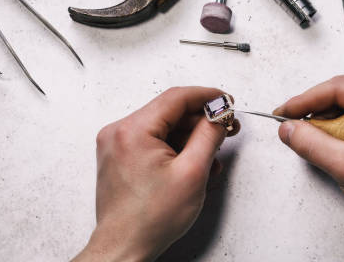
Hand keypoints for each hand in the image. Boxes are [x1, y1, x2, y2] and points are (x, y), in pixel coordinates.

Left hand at [73, 87, 238, 261]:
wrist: (125, 247)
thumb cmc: (149, 219)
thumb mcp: (192, 172)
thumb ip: (209, 136)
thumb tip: (218, 114)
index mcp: (133, 131)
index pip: (176, 98)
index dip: (207, 96)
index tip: (225, 101)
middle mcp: (119, 132)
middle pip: (170, 112)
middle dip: (201, 120)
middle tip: (225, 127)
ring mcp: (118, 144)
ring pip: (164, 126)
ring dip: (190, 136)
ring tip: (212, 153)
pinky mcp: (120, 156)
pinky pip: (153, 140)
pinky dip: (175, 147)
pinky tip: (193, 161)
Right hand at [273, 76, 343, 261]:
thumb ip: (312, 145)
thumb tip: (288, 128)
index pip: (341, 88)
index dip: (308, 99)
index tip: (285, 112)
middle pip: (343, 92)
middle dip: (315, 108)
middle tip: (292, 123)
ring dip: (325, 118)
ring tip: (310, 136)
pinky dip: (336, 126)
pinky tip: (327, 141)